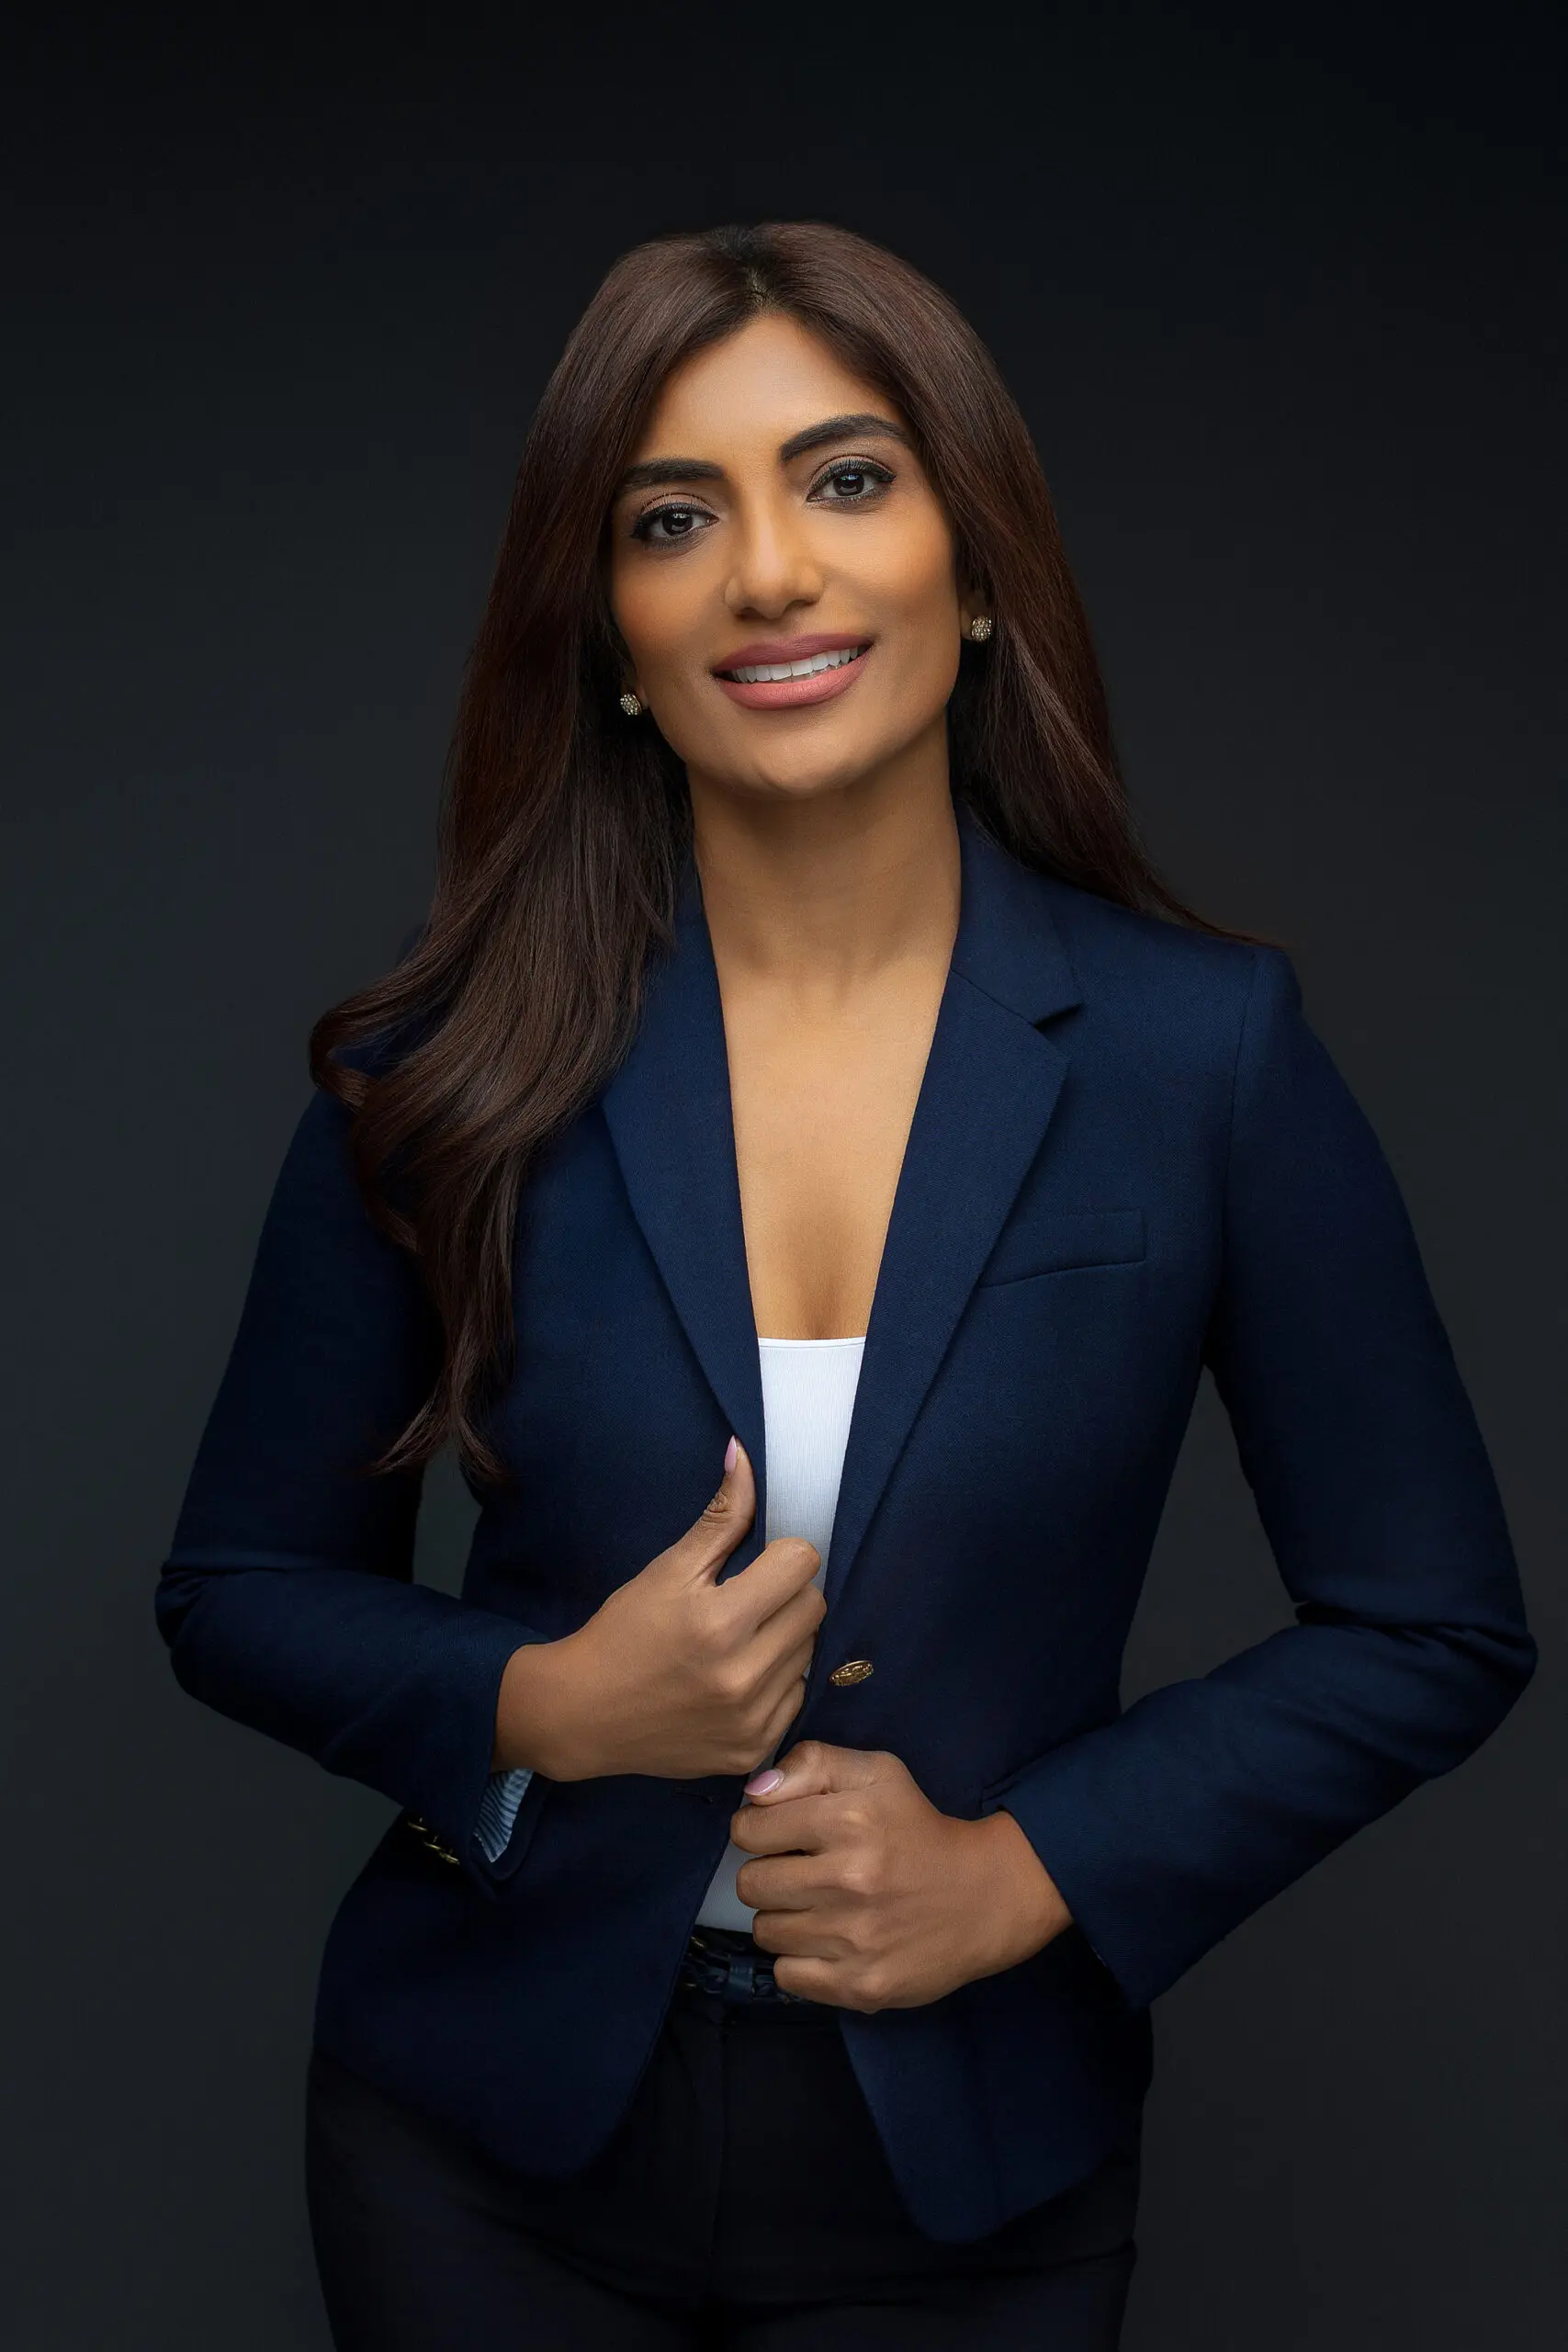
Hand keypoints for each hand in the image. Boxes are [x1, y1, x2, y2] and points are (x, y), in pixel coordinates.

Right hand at [492, 1439, 825, 1780]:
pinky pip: (797, 1699)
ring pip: (810, 1653)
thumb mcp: (668, 1570)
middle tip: (747, 1601)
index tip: (754, 1565)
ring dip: (785, 1638)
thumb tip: (744, 1455)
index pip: (802, 1563)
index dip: (781, 1555)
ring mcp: (751, 1719)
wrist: (582, 1714)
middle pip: (814, 1607)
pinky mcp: (753, 1751)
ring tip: (740, 1640)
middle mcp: (742, 1675)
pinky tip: (739, 1677)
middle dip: (786, 1594)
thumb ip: (720, 1517)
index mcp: (720, 1621)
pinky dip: (777, 1683)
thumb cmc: (623, 1633)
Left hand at [730, 1740, 1071, 2010]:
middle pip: (750, 1884)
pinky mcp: (860, 1986)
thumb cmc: (919, 1828)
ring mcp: (853, 1940)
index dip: (759, 1828)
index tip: (782, 1835)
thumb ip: (812, 1763)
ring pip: (765, 1931)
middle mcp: (848, 1880)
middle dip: (768, 1874)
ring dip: (784, 1917)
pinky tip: (827, 1943)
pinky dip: (799, 1960)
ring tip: (818, 1907)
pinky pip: (786, 1976)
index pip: (749, 1830)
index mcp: (849, 1821)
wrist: (984, 1896)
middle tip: (800, 1873)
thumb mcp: (877, 1772)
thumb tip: (754, 1793)